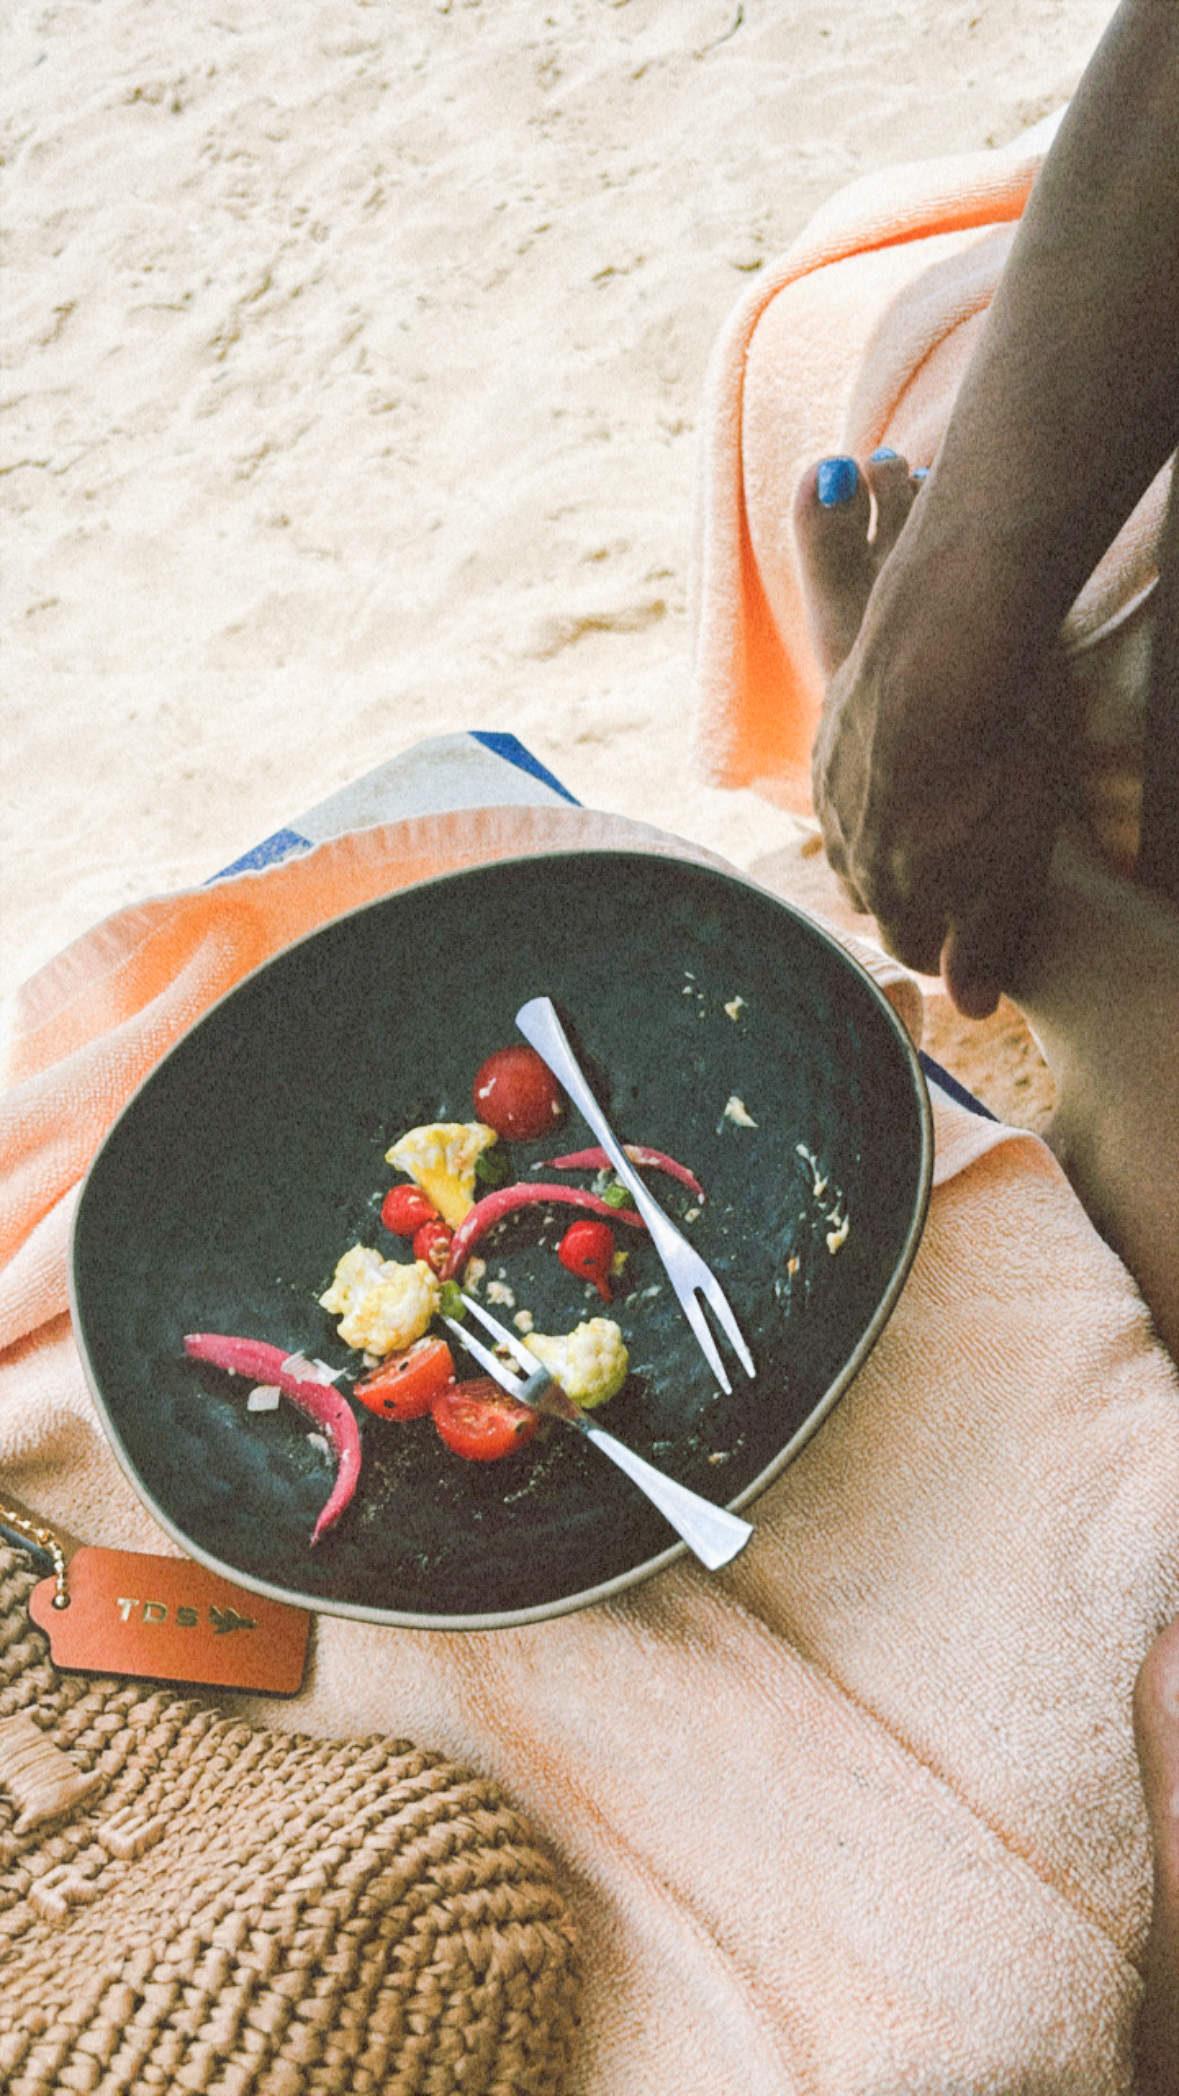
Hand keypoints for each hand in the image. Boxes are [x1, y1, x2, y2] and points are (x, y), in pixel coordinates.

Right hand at [811, 635, 1071, 1016]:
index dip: (943, 953)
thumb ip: (984, 940)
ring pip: (846, 839)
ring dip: (877, 842)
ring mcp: (828, 792)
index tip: (966, 943)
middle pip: (871, 897)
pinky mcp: (825, 735)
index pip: (910, 949)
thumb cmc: (993, 762)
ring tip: (916, 820)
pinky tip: (895, 760)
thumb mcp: (1012, 864)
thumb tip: (969, 1009)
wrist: (941, 651)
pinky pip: (837, 781)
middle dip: (905, 900)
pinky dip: (864, 785)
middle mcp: (845, 852)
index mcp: (893, 892)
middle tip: (944, 878)